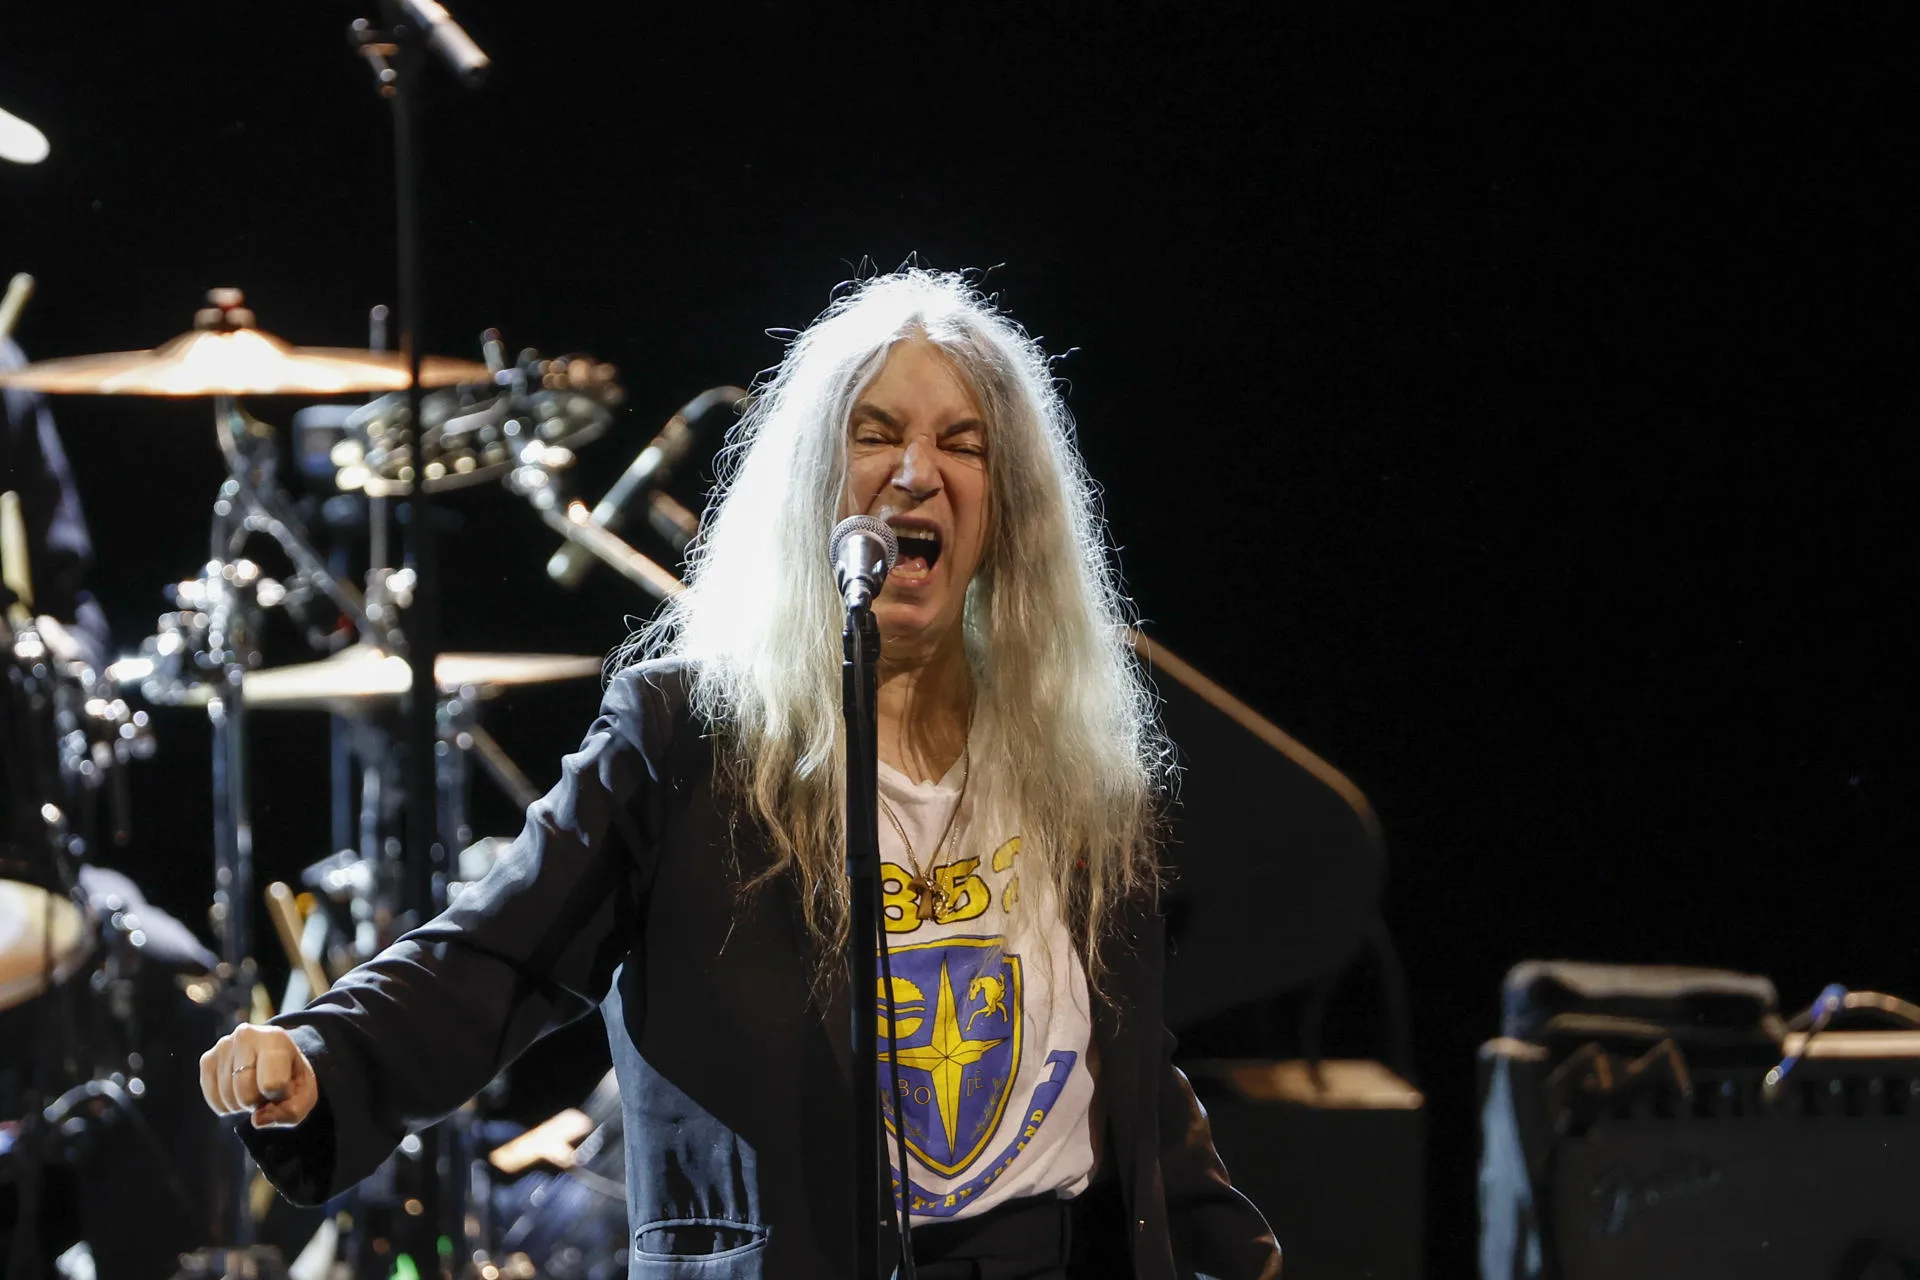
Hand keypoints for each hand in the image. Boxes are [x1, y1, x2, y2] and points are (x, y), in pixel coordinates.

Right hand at [199, 1023, 318, 1128]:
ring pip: (227, 1097)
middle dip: (258, 1102)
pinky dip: (226, 1104)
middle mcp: (246, 1036)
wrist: (275, 1059)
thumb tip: (256, 1119)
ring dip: (241, 1105)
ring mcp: (223, 1046)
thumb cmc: (291, 1078)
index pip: (272, 1084)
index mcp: (275, 1039)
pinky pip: (213, 1098)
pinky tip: (238, 1090)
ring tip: (253, 1088)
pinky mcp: (207, 1059)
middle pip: (246, 1094)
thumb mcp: (304, 1095)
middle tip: (266, 1091)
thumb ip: (289, 1112)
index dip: (279, 1096)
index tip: (284, 1087)